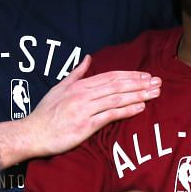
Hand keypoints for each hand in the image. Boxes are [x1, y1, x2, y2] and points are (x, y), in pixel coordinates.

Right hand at [25, 55, 161, 155]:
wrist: (32, 133)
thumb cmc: (45, 113)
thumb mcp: (59, 87)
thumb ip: (76, 73)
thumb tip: (88, 58)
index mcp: (79, 85)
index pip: (110, 76)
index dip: (130, 75)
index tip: (146, 76)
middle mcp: (83, 95)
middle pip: (117, 85)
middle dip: (139, 83)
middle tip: (158, 82)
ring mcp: (84, 109)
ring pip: (116, 98)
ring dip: (138, 95)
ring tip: (154, 93)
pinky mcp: (85, 126)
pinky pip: (110, 116)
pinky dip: (126, 110)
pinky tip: (140, 107)